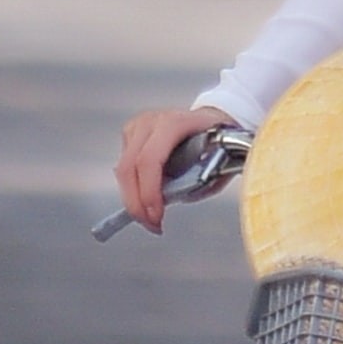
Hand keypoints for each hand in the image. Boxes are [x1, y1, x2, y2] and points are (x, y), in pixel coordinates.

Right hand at [115, 99, 218, 232]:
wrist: (211, 119)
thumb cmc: (216, 139)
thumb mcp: (219, 160)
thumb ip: (200, 180)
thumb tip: (177, 198)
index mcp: (175, 123)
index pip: (149, 159)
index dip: (149, 192)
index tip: (157, 216)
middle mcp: (152, 121)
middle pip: (129, 168)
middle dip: (137, 204)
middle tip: (152, 224)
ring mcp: (139, 125)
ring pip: (123, 170)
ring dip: (133, 198)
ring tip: (152, 215)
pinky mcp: (130, 133)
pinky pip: (124, 167)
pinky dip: (133, 187)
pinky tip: (147, 197)